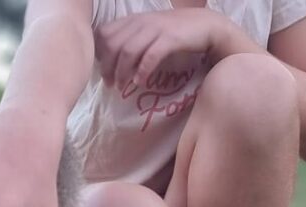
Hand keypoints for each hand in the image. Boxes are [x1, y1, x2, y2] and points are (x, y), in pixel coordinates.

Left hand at [95, 9, 245, 88]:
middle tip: (110, 84)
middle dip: (107, 67)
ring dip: (122, 72)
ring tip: (121, 87)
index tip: (101, 70)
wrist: (206, 26)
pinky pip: (150, 56)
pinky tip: (140, 82)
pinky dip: (142, 71)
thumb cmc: (176, 32)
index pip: (104, 33)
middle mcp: (141, 22)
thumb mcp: (149, 32)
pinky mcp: (170, 39)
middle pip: (112, 44)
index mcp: (133, 20)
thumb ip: (131, 40)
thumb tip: (112, 60)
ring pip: (128, 51)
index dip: (98, 53)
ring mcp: (155, 29)